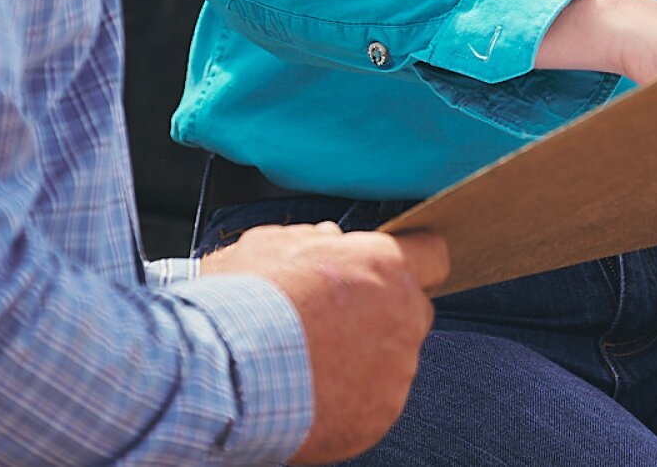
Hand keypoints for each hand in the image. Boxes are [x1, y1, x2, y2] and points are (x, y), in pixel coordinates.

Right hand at [199, 222, 448, 463]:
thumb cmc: (244, 302)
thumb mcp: (270, 245)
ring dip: (365, 358)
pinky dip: (351, 399)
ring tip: (311, 361)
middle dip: (383, 313)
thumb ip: (313, 239)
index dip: (411, 261)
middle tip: (334, 321)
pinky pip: (376, 401)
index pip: (434, 255)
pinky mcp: (380, 416)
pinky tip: (311, 391)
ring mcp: (396, 371)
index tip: (389, 273)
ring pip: (394, 359)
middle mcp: (403, 316)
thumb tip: (329, 240)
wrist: (223, 375)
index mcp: (385, 266)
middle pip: (413, 310)